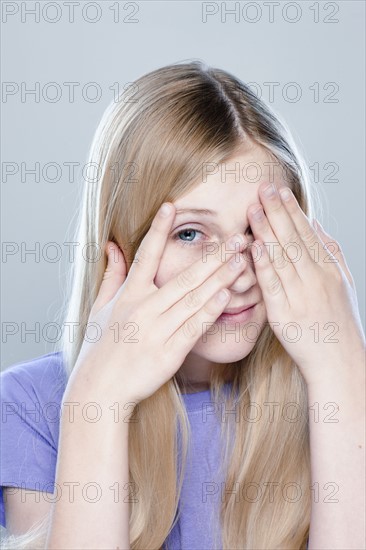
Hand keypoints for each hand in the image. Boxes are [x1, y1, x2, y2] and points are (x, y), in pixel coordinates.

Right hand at [70, 203, 248, 405]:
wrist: (100, 389)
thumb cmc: (101, 347)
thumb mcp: (100, 308)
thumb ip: (112, 274)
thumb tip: (111, 245)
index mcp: (129, 295)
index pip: (146, 256)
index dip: (159, 230)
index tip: (172, 206)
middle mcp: (143, 309)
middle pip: (183, 276)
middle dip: (213, 256)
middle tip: (236, 237)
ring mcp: (157, 331)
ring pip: (193, 299)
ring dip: (220, 278)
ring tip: (241, 260)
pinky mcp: (168, 352)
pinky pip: (193, 328)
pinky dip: (210, 311)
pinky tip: (226, 296)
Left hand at [247, 181, 365, 384]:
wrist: (338, 361)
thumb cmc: (339, 321)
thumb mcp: (344, 283)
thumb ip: (330, 252)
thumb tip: (316, 224)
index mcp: (329, 270)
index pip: (307, 233)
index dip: (292, 210)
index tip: (279, 190)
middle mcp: (316, 280)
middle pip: (293, 239)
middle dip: (277, 212)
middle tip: (262, 188)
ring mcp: (300, 297)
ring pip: (282, 258)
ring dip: (266, 231)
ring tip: (253, 209)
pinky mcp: (284, 315)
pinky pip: (272, 285)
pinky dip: (263, 264)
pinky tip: (254, 246)